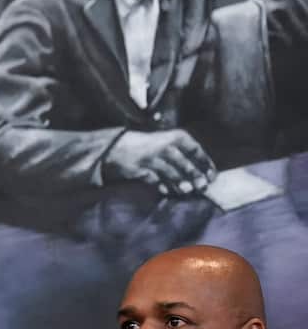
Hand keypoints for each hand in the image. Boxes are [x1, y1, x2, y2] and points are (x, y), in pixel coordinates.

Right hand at [102, 129, 216, 196]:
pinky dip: (162, 186)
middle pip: (185, 164)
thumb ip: (183, 157)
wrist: (117, 146)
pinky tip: (166, 191)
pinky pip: (155, 180)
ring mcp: (153, 158)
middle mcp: (166, 146)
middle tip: (202, 187)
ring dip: (181, 184)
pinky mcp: (140, 169)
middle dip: (195, 177)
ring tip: (186, 191)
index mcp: (177, 137)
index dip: (206, 164)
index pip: (196, 151)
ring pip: (172, 173)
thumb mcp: (168, 144)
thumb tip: (200, 175)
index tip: (211, 176)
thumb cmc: (148, 146)